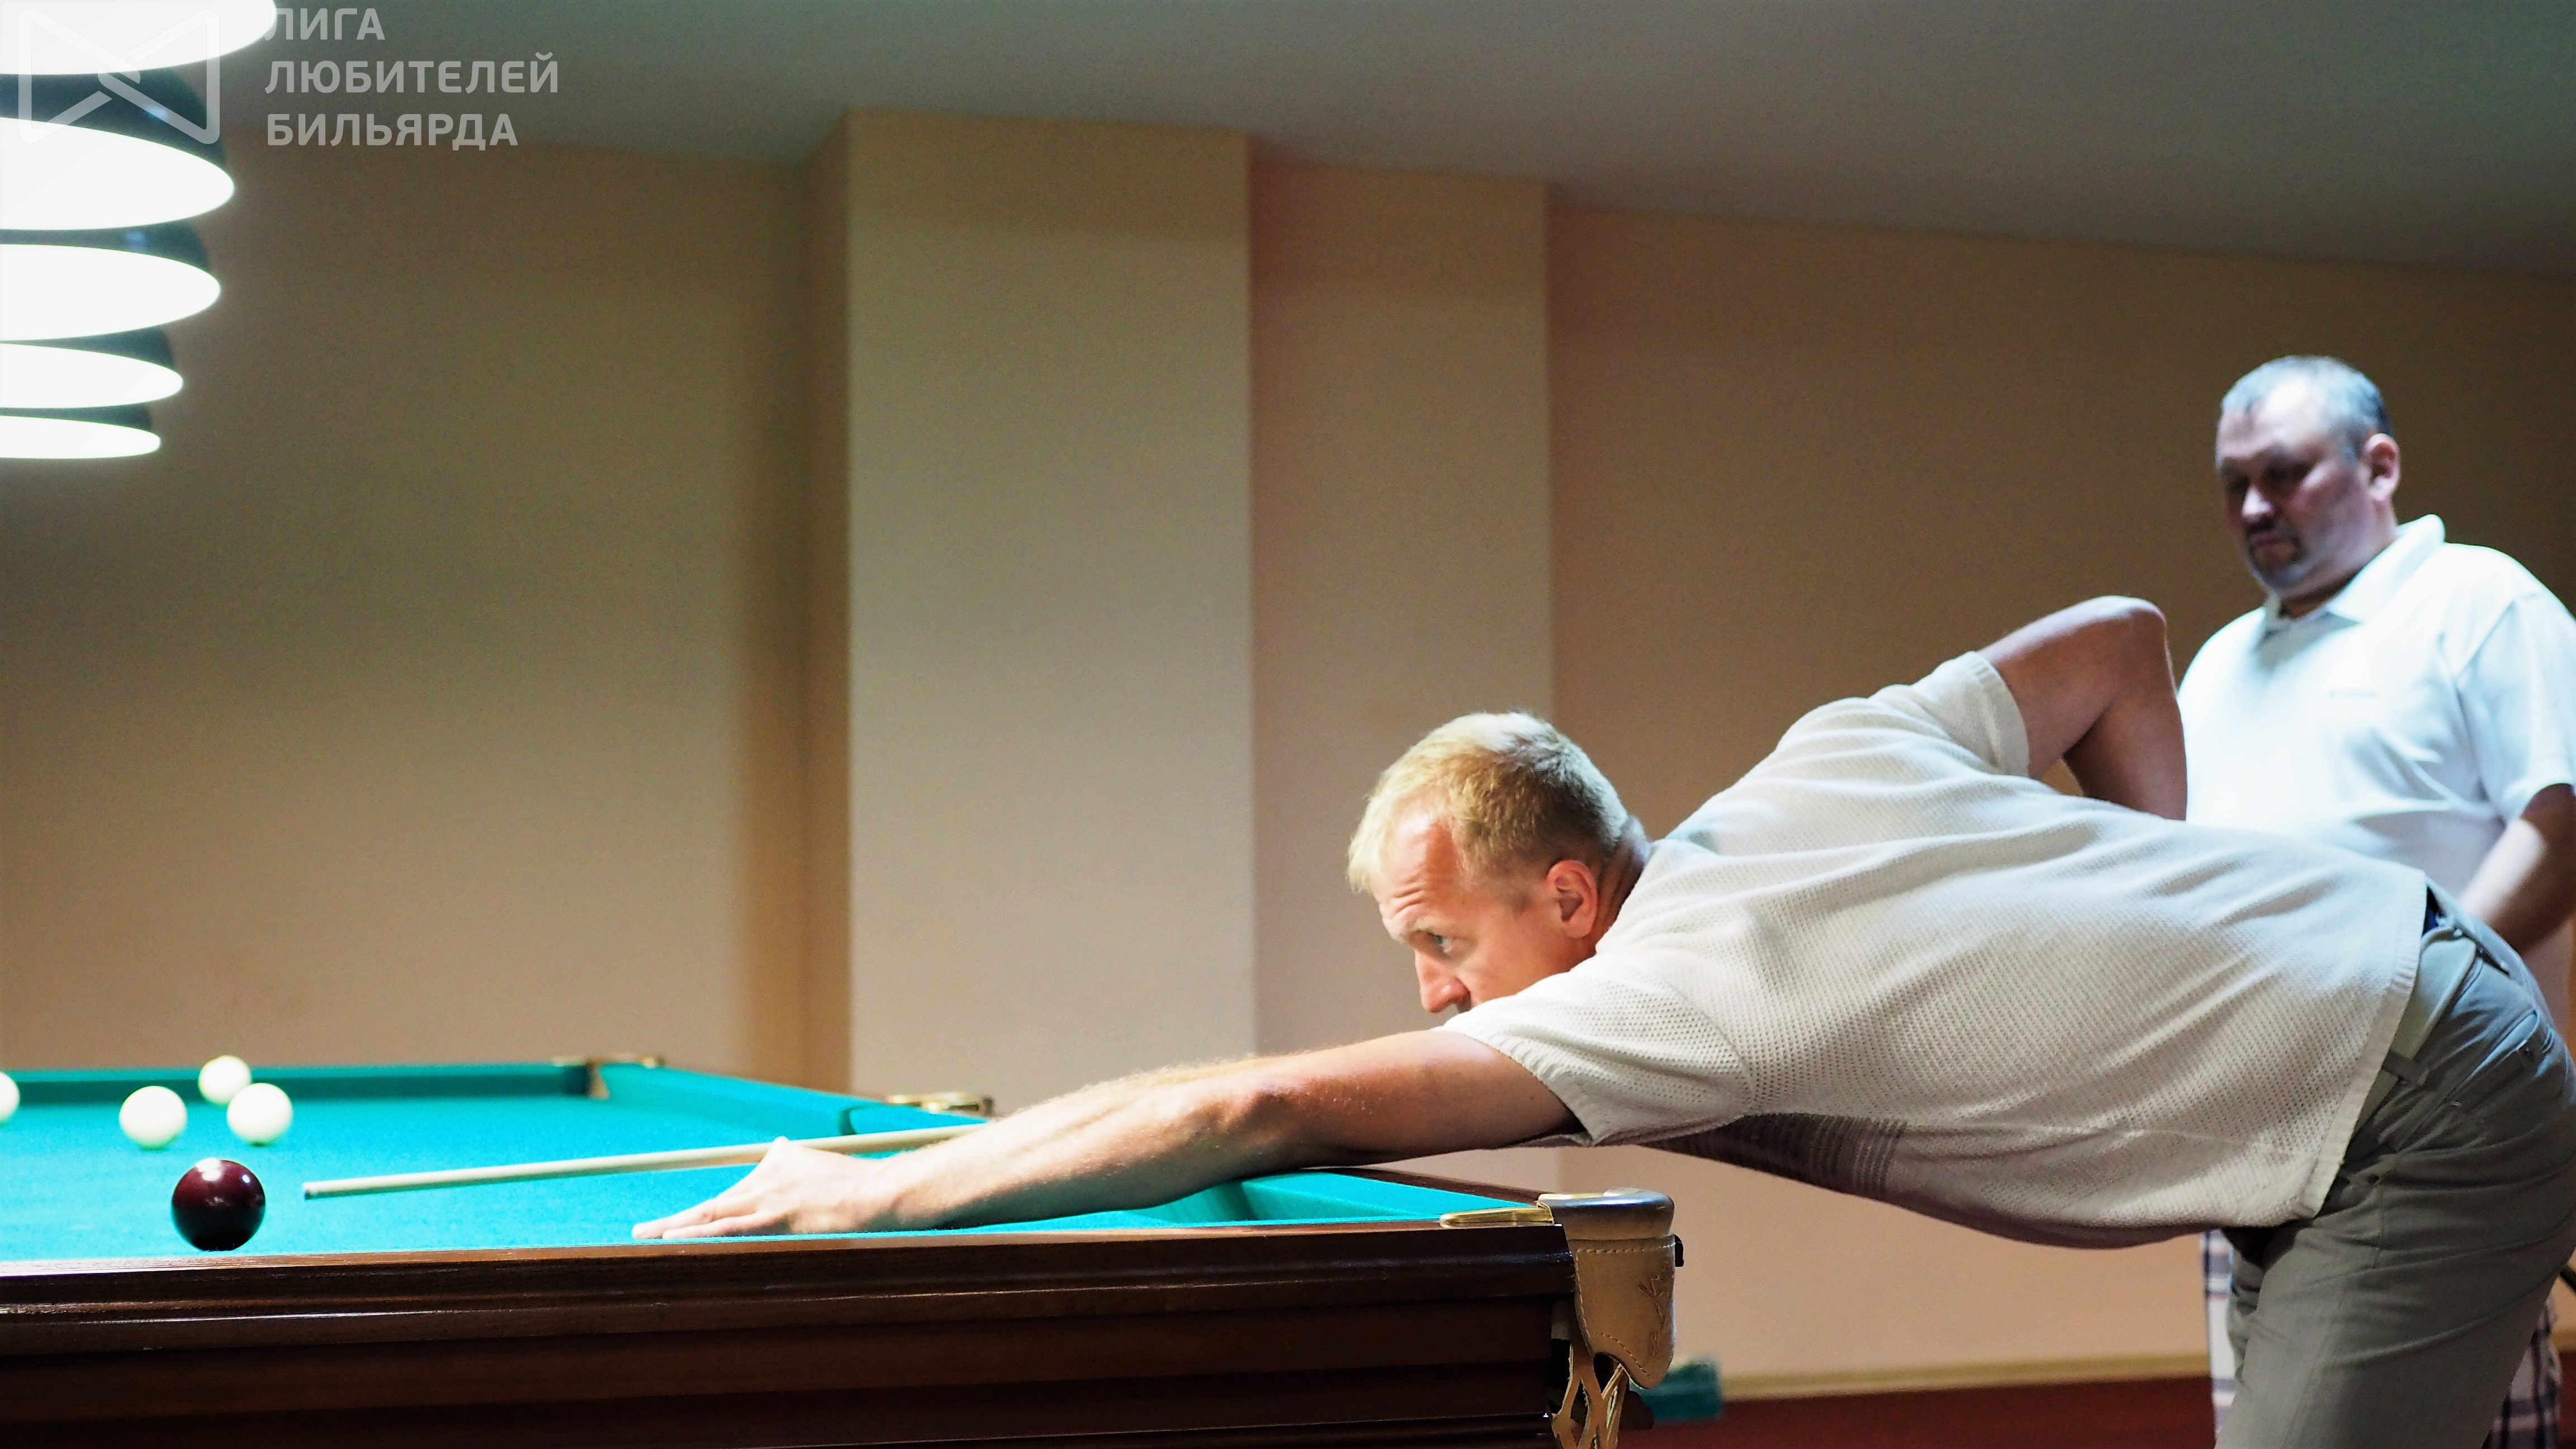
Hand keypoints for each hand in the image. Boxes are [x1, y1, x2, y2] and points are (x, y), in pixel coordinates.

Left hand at [631, 1138, 887, 1239]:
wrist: (879, 1191)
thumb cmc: (860, 1184)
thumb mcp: (822, 1164)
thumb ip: (796, 1163)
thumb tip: (775, 1147)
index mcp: (779, 1159)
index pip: (736, 1190)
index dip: (707, 1209)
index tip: (683, 1219)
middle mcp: (768, 1173)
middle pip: (713, 1200)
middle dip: (675, 1218)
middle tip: (643, 1230)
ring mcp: (769, 1195)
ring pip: (712, 1213)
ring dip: (674, 1227)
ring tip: (644, 1236)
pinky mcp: (775, 1216)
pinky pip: (728, 1228)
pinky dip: (696, 1233)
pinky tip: (672, 1239)